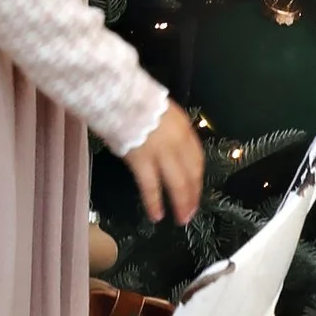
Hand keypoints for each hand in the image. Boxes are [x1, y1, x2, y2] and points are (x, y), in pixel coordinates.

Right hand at [126, 101, 204, 226]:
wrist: (118, 97)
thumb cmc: (136, 103)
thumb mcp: (163, 114)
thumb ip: (171, 134)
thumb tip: (172, 153)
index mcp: (183, 129)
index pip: (196, 159)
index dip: (197, 179)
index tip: (196, 193)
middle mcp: (177, 142)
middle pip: (190, 174)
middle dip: (192, 196)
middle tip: (191, 213)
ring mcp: (160, 152)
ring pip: (176, 183)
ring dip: (180, 203)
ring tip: (181, 219)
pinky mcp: (141, 160)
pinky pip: (151, 186)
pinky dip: (154, 202)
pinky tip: (156, 215)